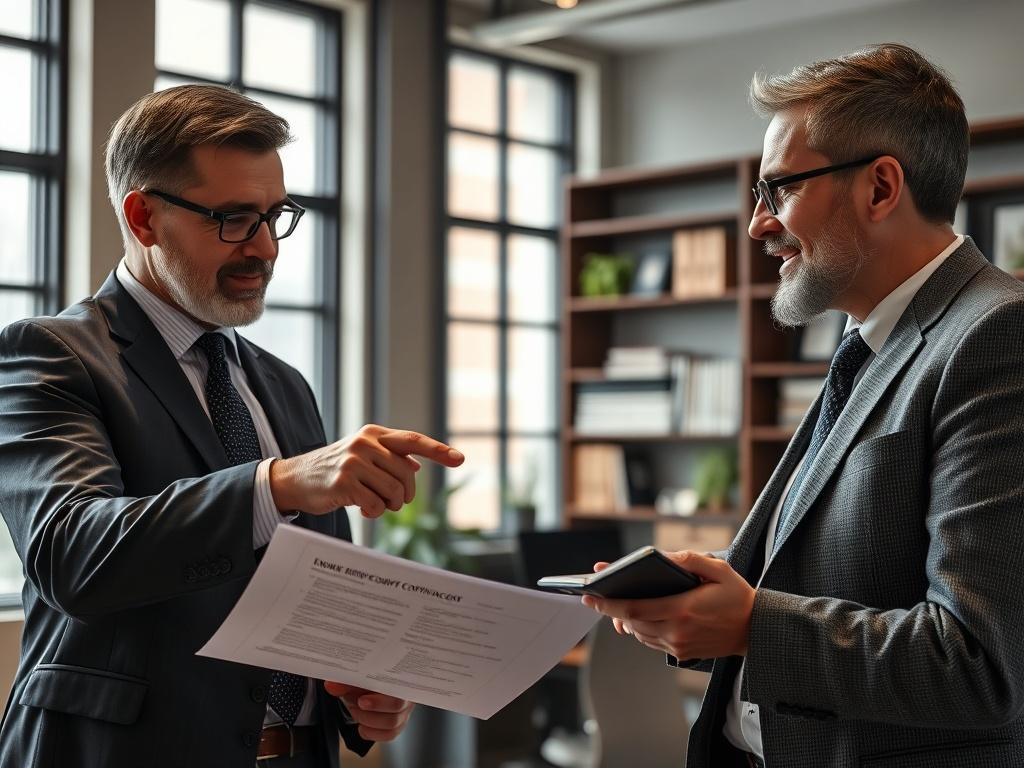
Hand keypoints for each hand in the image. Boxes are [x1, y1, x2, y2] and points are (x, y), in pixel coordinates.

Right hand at [269, 424, 463, 516]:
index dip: (438, 450)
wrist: (296, 479)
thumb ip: (390, 457)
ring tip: (376, 503)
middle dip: (404, 494)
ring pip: (394, 491)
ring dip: (390, 505)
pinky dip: (374, 513)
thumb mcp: (363, 455)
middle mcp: (365, 443)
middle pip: (406, 474)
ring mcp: (353, 462)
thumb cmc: (335, 469)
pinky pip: (375, 505)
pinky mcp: (344, 483)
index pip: (412, 440)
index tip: (460, 459)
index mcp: (374, 434)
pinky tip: (363, 509)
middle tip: (392, 500)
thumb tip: (417, 464)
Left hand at [323, 681, 414, 741]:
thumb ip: (345, 682)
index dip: (380, 696)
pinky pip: (389, 735)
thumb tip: (331, 685)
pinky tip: (362, 726)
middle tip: (357, 705)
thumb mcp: (356, 679)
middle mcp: (406, 695)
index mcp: (400, 678)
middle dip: (373, 707)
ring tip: (356, 711)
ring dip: (369, 719)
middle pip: (397, 705)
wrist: (369, 690)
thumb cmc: (367, 681)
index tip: (361, 700)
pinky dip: (372, 732)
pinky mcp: (398, 726)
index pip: (397, 685)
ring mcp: (403, 712)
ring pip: (392, 723)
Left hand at [582, 550, 754, 658]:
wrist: (756, 630)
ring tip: (615, 602)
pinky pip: (651, 641)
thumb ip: (689, 559)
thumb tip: (664, 556)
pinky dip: (640, 628)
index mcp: (683, 609)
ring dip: (625, 619)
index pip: (634, 608)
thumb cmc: (737, 597)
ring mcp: (678, 645)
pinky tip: (638, 614)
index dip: (608, 603)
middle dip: (610, 609)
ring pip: (639, 633)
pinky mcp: (680, 653)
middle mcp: (677, 631)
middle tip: (595, 596)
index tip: (590, 595)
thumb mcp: (718, 568)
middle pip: (631, 622)